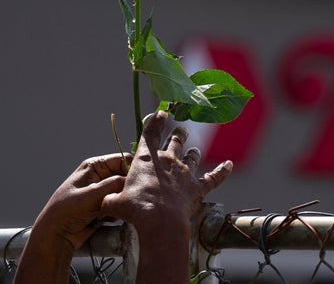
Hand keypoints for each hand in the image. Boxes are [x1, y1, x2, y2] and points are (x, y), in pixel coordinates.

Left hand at [35, 153, 130, 249]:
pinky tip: (106, 218)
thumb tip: (134, 182)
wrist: (56, 236)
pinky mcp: (105, 206)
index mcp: (95, 166)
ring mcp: (103, 192)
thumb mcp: (91, 194)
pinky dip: (117, 212)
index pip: (123, 160)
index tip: (137, 183)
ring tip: (108, 212)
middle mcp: (101, 176)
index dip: (132, 169)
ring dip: (120, 202)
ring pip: (124, 192)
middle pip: (126, 177)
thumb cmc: (66, 211)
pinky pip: (120, 205)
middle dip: (126, 189)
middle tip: (121, 200)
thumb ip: (114, 184)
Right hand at [100, 110, 232, 283]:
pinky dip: (223, 171)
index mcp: (146, 159)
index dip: (155, 121)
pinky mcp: (198, 187)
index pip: (149, 133)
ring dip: (193, 154)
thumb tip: (103, 200)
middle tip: (181, 129)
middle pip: (175, 141)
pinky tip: (229, 165)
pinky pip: (215, 177)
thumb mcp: (113, 202)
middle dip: (178, 133)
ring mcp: (185, 173)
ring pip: (193, 157)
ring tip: (194, 150)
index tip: (161, 112)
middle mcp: (168, 161)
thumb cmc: (135, 209)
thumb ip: (109, 198)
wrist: (160, 221)